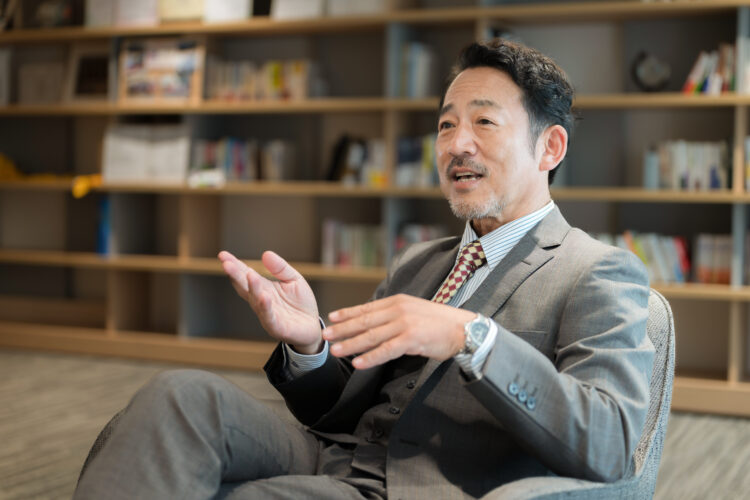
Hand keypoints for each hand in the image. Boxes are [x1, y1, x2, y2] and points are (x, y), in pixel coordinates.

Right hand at [218, 250, 322, 353]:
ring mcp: (267, 315)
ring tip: (249, 274)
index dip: (235, 265)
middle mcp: (261, 301)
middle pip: (245, 287)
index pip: (245, 275)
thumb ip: (280, 268)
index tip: (223, 255)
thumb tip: (265, 253)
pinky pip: (269, 318)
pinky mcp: (278, 328)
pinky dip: (266, 308)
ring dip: (252, 288)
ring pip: (256, 302)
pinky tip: (264, 297)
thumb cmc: (301, 303)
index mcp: (263, 288)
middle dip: (236, 275)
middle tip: (226, 264)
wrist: (312, 326)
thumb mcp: (294, 279)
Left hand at [323, 294, 475, 369]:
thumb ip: (395, 315)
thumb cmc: (440, 323)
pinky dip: (371, 357)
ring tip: (335, 351)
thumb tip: (375, 322)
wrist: (464, 329)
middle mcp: (398, 310)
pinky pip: (386, 350)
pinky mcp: (411, 339)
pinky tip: (358, 363)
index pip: (367, 308)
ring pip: (371, 336)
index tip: (332, 317)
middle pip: (365, 321)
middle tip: (326, 336)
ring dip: (351, 344)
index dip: (348, 313)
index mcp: (398, 301)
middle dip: (343, 329)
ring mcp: (404, 324)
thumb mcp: (414, 311)